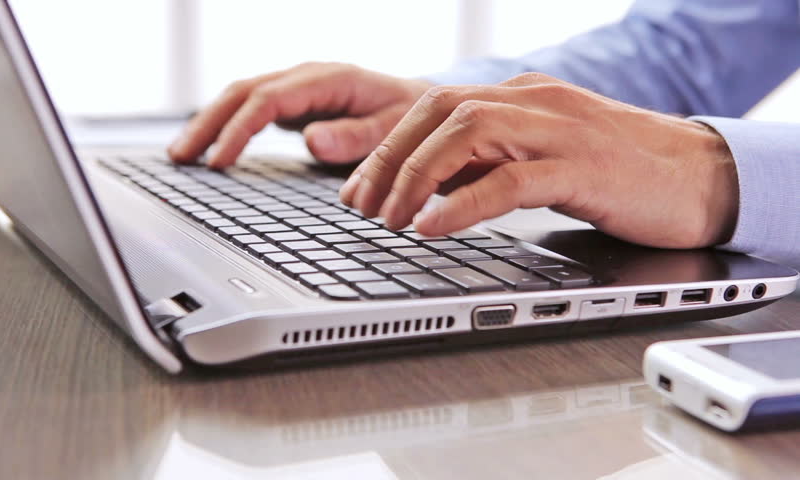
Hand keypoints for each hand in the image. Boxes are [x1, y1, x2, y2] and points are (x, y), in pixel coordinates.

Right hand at [167, 62, 431, 168]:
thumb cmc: (409, 117)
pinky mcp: (293, 102)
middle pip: (243, 92)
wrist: (419, 104)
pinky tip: (208, 148)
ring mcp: (296, 88)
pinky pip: (250, 109)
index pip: (268, 100)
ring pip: (240, 97)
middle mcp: (305, 77)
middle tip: (180, 157)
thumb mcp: (391, 128)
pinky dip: (225, 126)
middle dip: (208, 123)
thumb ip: (354, 136)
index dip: (240, 130)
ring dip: (209, 124)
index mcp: (327, 79)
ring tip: (180, 156)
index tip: (219, 161)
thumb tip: (310, 141)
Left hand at [339, 73, 738, 248]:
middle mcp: (533, 102)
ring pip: (466, 133)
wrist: (701, 176)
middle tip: (361, 206)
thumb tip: (428, 191)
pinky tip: (433, 226)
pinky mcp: (582, 168)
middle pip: (438, 112)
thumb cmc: (618, 173)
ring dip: (415, 176)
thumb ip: (487, 165)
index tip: (358, 188)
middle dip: (388, 159)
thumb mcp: (539, 161)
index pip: (434, 107)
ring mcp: (559, 130)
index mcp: (520, 98)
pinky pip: (510, 179)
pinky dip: (464, 202)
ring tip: (388, 218)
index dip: (386, 146)